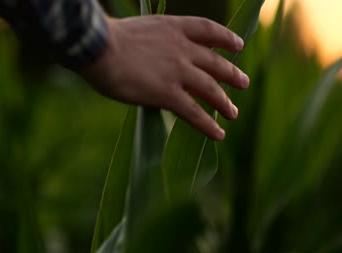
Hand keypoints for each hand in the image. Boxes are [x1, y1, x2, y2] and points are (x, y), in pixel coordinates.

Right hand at [80, 15, 249, 140]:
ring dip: (225, 102)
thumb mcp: (137, 28)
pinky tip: (219, 135)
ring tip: (234, 113)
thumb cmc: (106, 38)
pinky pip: (194, 112)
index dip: (226, 38)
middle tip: (244, 82)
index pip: (208, 30)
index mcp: (173, 28)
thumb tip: (150, 52)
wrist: (98, 47)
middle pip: (215, 63)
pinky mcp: (168, 94)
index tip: (238, 45)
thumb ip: (152, 40)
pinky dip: (208, 125)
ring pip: (210, 89)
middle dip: (232, 74)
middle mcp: (182, 49)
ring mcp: (178, 72)